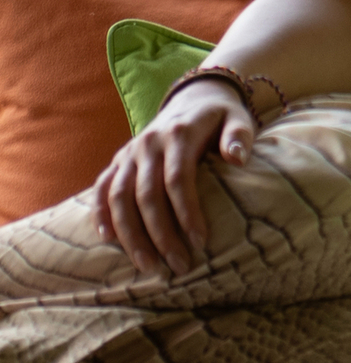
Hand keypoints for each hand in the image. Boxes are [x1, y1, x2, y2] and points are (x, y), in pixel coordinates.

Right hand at [94, 77, 255, 276]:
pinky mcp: (119, 160)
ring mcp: (130, 152)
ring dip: (130, 234)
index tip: (200, 242)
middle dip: (161, 234)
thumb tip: (236, 158)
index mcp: (179, 134)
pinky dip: (100, 213)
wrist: (193, 96)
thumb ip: (239, 136)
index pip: (178, 180)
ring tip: (147, 265)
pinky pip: (102, 188)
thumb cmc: (220, 117)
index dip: (187, 213)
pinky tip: (107, 239)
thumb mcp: (238, 118)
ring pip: (120, 197)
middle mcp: (149, 143)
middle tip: (178, 265)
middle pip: (147, 195)